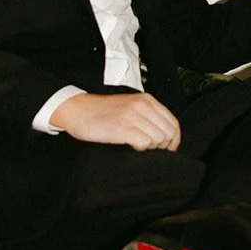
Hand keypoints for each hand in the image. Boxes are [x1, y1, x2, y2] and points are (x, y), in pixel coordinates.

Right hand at [50, 91, 180, 150]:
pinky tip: (131, 146)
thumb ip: (147, 115)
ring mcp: (132, 116)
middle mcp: (142, 106)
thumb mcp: (130, 106)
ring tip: (139, 146)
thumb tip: (165, 135)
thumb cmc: (101, 111)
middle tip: (152, 149)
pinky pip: (144, 143)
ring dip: (151, 147)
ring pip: (159, 138)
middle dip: (164, 145)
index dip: (174, 139)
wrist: (76, 109)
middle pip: (169, 132)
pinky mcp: (122, 128)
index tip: (168, 147)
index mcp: (146, 100)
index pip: (173, 122)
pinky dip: (141, 149)